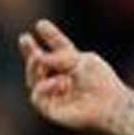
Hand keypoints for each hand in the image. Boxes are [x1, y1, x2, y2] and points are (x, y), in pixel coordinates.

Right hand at [17, 18, 129, 133]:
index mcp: (74, 65)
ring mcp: (55, 95)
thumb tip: (37, 58)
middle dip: (30, 52)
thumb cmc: (101, 81)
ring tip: (38, 57)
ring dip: (33, 67)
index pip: (59, 48)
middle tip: (24, 38)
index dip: (50, 36)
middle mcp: (62, 79)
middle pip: (39, 64)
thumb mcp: (80, 60)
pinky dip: (45, 86)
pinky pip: (37, 97)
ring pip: (33, 80)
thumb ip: (59, 57)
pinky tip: (58, 81)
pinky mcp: (51, 110)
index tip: (41, 24)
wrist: (110, 103)